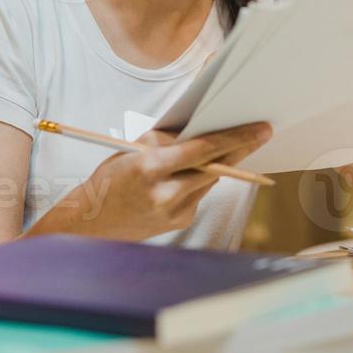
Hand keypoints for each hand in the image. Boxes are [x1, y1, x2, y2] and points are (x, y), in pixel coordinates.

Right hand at [36, 122, 271, 241]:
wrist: (91, 223)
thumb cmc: (110, 178)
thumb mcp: (133, 150)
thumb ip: (167, 140)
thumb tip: (202, 129)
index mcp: (150, 168)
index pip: (203, 150)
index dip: (236, 138)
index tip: (261, 130)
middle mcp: (165, 194)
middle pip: (215, 167)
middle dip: (239, 149)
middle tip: (261, 133)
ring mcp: (174, 212)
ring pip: (209, 179)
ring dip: (218, 163)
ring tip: (228, 146)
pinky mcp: (180, 223)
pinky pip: (199, 194)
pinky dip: (199, 181)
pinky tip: (190, 175)